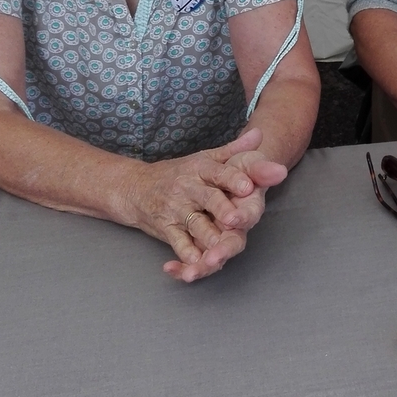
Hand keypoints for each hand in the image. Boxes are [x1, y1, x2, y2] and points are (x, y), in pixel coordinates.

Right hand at [127, 127, 287, 281]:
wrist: (136, 187)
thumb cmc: (179, 173)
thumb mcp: (205, 158)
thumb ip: (234, 150)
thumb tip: (260, 134)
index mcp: (201, 168)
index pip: (219, 172)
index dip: (234, 179)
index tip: (249, 186)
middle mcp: (188, 187)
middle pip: (207, 198)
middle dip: (221, 208)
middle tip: (234, 218)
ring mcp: (176, 209)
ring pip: (194, 223)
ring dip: (206, 235)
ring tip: (218, 246)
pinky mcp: (166, 227)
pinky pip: (177, 242)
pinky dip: (185, 253)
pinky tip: (195, 262)